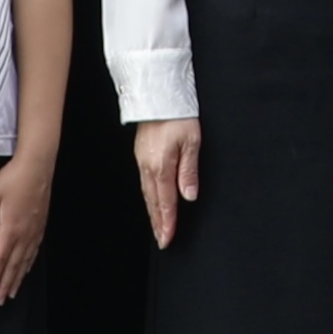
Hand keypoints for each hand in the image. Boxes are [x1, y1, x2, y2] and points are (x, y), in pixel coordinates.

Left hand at [0, 145, 55, 300]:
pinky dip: (30, 263)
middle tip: (1, 300)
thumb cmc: (13, 178)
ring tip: (14, 292)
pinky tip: (27, 268)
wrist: (37, 165)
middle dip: (6, 284)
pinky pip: (35, 250)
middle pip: (14, 265)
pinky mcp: (41, 225)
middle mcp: (24, 233)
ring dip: (18, 278)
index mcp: (9, 228)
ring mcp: (34, 230)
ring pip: (26, 261)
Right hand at [135, 116, 201, 247]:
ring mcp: (142, 160)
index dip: (168, 222)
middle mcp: (148, 166)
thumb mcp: (192, 142)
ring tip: (157, 226)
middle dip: (158, 222)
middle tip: (162, 240)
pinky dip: (149, 196)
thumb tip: (189, 196)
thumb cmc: (178, 114)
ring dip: (152, 211)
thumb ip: (189, 171)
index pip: (166, 202)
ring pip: (147, 193)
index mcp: (161, 166)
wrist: (158, 92)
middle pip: (153, 201)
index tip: (168, 239)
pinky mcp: (141, 153)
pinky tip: (152, 199)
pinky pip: (144, 182)